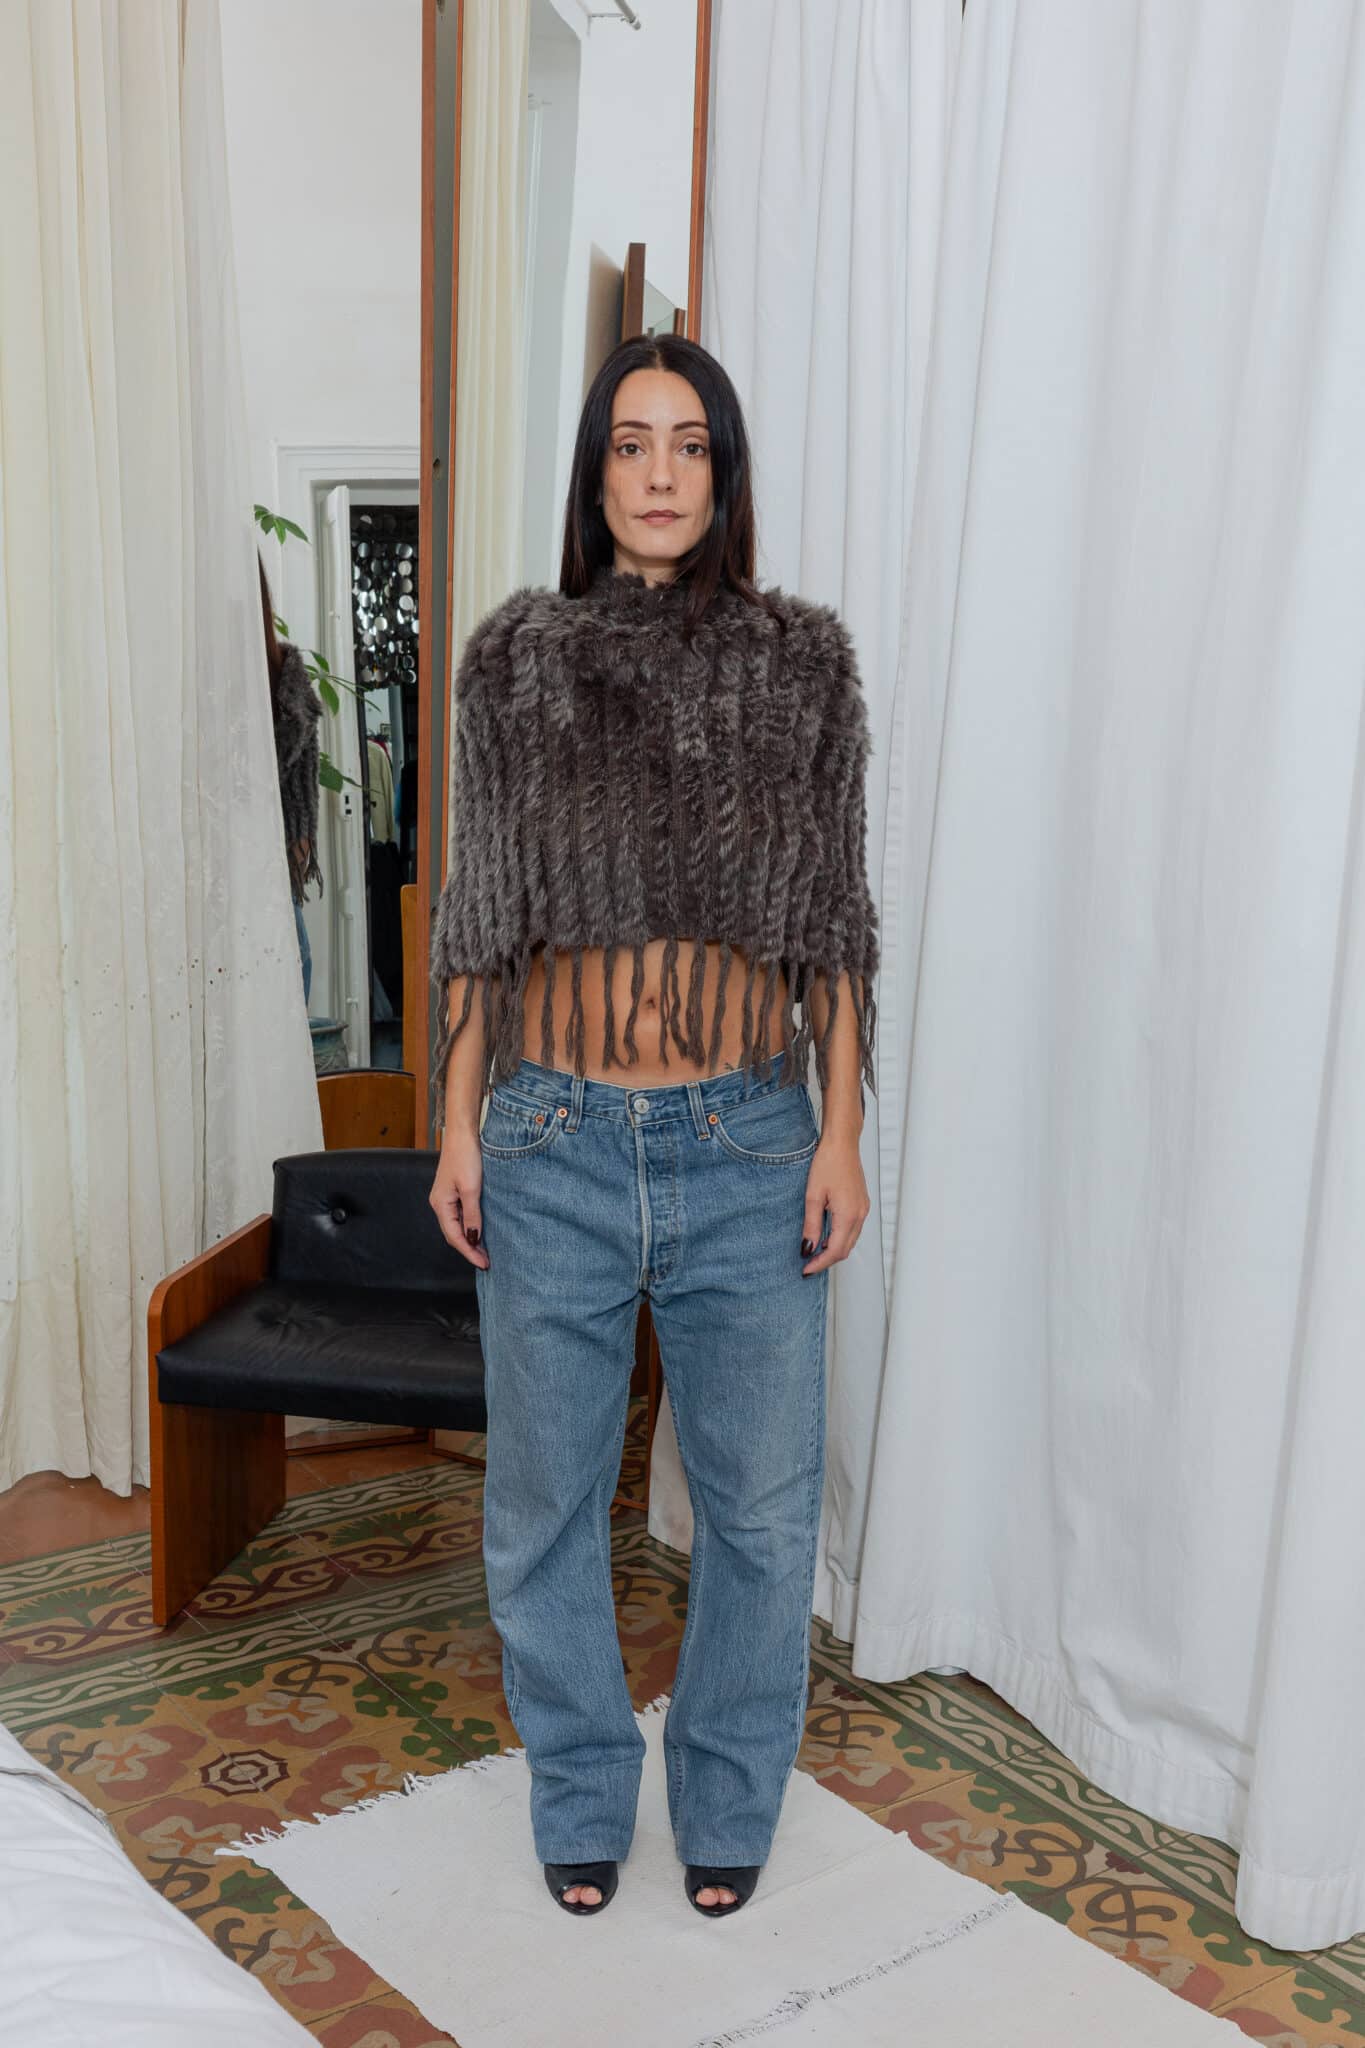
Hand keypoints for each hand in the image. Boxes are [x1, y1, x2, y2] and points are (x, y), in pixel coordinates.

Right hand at [429, 1129, 489, 1268]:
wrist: (463, 1133)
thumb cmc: (466, 1156)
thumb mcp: (472, 1188)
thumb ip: (472, 1215)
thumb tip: (473, 1238)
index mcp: (441, 1204)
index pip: (455, 1237)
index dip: (469, 1253)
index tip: (484, 1264)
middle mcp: (440, 1203)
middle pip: (453, 1234)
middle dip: (469, 1250)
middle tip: (487, 1262)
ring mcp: (446, 1197)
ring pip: (457, 1226)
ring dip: (470, 1240)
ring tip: (485, 1252)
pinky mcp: (454, 1191)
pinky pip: (460, 1216)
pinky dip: (470, 1227)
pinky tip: (480, 1231)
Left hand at [800, 1130, 869, 1274]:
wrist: (842, 1143)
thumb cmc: (828, 1163)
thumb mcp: (813, 1196)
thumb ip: (811, 1225)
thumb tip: (808, 1248)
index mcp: (848, 1215)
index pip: (835, 1251)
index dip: (820, 1264)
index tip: (805, 1270)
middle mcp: (860, 1215)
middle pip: (845, 1249)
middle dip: (827, 1260)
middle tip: (808, 1264)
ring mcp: (863, 1209)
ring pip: (850, 1240)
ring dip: (834, 1249)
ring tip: (814, 1252)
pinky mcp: (862, 1204)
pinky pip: (853, 1229)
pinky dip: (840, 1237)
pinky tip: (826, 1235)